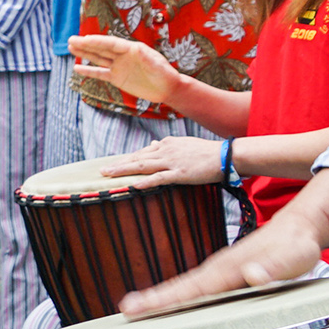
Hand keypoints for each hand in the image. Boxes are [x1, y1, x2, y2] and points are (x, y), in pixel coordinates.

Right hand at [71, 33, 180, 107]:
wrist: (167, 89)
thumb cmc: (165, 74)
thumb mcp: (158, 65)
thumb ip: (147, 58)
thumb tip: (138, 49)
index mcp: (132, 49)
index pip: (111, 44)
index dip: (98, 41)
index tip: (85, 39)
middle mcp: (123, 56)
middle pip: (101, 48)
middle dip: (86, 44)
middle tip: (71, 40)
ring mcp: (119, 66)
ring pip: (98, 58)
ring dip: (85, 53)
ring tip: (70, 47)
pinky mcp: (117, 78)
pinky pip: (100, 74)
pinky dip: (89, 71)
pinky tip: (77, 69)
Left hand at [100, 136, 234, 190]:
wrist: (226, 156)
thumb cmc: (207, 152)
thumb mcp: (184, 144)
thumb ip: (168, 145)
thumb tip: (154, 142)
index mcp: (167, 143)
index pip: (142, 152)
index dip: (126, 159)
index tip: (114, 164)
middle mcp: (166, 150)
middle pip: (137, 158)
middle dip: (118, 164)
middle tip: (102, 171)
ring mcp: (172, 162)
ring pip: (142, 166)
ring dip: (123, 171)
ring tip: (108, 176)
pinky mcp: (180, 174)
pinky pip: (159, 178)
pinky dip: (145, 182)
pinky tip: (132, 185)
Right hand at [118, 216, 327, 317]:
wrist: (299, 226)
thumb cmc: (297, 245)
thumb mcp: (292, 258)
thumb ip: (272, 268)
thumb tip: (252, 274)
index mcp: (230, 269)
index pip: (193, 287)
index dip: (165, 298)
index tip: (140, 305)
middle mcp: (220, 268)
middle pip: (181, 286)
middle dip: (153, 299)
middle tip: (126, 310)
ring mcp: (221, 269)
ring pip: (186, 285)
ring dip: (162, 296)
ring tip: (138, 307)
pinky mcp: (226, 272)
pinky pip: (197, 285)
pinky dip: (179, 293)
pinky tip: (172, 300)